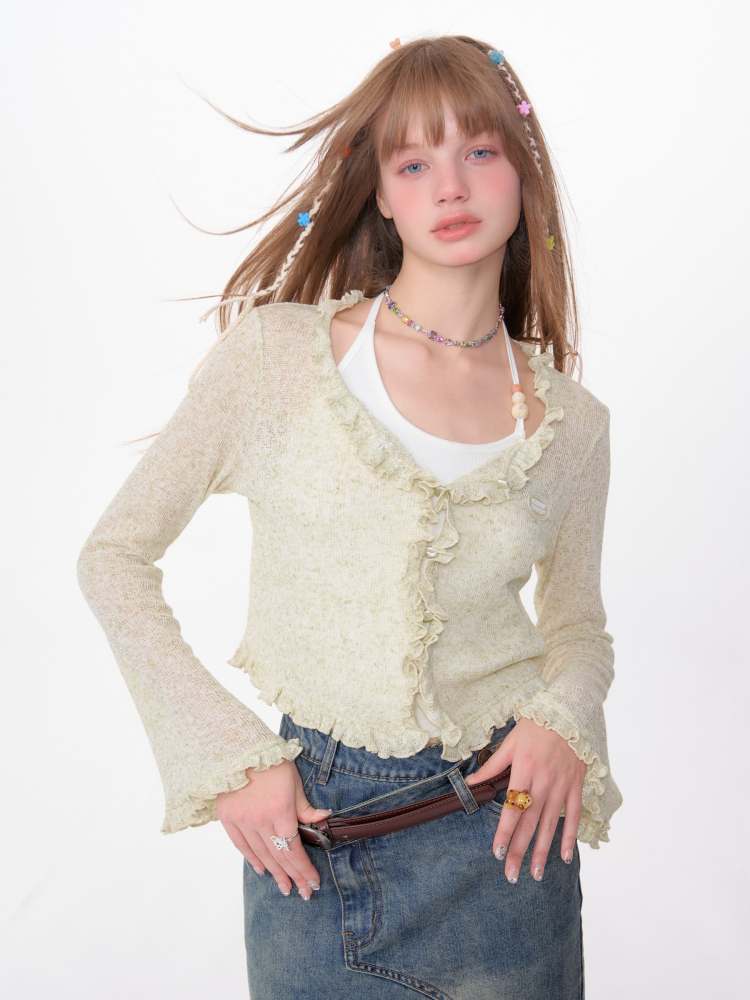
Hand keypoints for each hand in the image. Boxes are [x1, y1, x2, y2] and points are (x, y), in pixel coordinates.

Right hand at [215, 759, 332, 898]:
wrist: (235, 750)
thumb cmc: (270, 761)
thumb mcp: (294, 781)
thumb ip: (305, 806)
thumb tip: (324, 819)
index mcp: (280, 812)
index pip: (294, 849)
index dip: (304, 869)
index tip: (313, 883)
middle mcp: (261, 822)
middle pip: (279, 857)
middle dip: (293, 877)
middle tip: (304, 893)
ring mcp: (243, 822)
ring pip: (261, 855)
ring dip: (275, 874)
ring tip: (285, 888)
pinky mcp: (228, 819)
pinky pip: (241, 846)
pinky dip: (252, 860)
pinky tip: (262, 871)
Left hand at [465, 718, 585, 881]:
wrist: (569, 710)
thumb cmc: (536, 725)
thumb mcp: (510, 742)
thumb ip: (492, 767)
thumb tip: (470, 784)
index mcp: (524, 770)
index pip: (513, 808)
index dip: (504, 832)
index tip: (496, 852)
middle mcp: (544, 782)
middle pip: (530, 822)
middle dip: (519, 850)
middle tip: (511, 875)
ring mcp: (562, 785)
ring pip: (550, 824)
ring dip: (543, 851)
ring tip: (536, 874)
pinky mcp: (576, 786)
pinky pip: (573, 815)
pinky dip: (569, 836)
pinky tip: (564, 856)